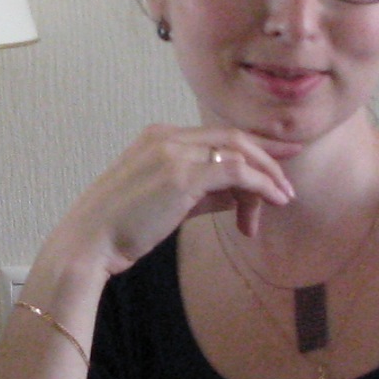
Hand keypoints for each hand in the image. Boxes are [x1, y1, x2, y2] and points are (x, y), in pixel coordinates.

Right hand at [51, 126, 296, 283]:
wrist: (88, 242)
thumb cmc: (120, 229)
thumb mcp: (166, 202)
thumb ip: (202, 193)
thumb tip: (240, 194)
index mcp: (158, 137)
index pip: (217, 136)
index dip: (253, 147)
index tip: (278, 159)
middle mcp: (167, 137)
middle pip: (233, 138)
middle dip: (269, 157)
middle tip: (289, 182)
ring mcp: (174, 152)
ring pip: (239, 152)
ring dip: (266, 176)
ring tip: (281, 201)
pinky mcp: (182, 174)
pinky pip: (237, 171)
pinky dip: (260, 184)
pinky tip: (271, 201)